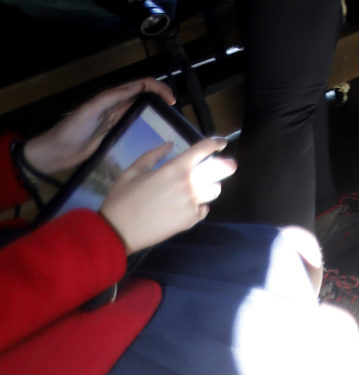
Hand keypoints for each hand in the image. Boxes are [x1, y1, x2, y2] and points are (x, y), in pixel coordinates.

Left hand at [22, 79, 175, 177]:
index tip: (171, 100)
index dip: (158, 88)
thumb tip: (142, 86)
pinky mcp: (114, 135)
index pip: (141, 85)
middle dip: (160, 97)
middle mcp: (116, 106)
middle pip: (143, 96)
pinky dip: (146, 125)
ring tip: (168, 119)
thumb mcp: (93, 108)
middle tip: (174, 109)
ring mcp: (116, 121)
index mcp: (112, 96)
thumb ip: (115, 96)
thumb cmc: (73, 128)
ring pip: (141, 110)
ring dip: (155, 110)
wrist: (56, 151)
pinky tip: (153, 133)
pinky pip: (134, 126)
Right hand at [98, 137, 233, 252]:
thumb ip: (152, 155)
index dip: (216, 143)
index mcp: (175, 168)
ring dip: (209, 186)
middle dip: (225, 165)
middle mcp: (189, 183)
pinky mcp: (191, 220)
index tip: (221, 143)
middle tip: (226, 164)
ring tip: (197, 189)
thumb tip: (170, 144)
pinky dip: (199, 206)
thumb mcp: (132, 172)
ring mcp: (192, 203)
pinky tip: (187, 207)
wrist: (117, 232)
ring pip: (215, 190)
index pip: (204, 149)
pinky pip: (204, 209)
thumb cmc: (122, 199)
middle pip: (221, 169)